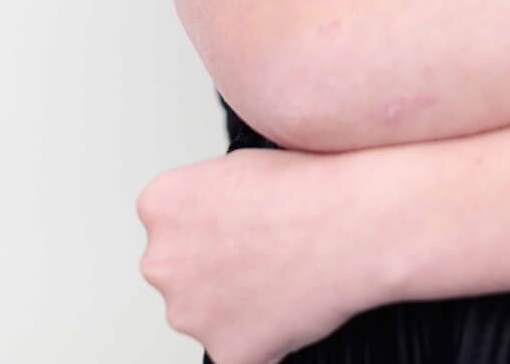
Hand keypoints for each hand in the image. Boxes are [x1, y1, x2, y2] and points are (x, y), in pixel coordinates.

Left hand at [136, 146, 376, 363]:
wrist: (350, 225)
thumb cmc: (306, 189)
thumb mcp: (235, 164)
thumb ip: (204, 198)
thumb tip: (212, 218)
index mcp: (159, 208)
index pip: (170, 229)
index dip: (209, 231)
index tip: (236, 232)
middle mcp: (161, 261)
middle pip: (181, 274)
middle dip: (214, 272)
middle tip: (262, 259)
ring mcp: (189, 312)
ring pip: (207, 315)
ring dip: (235, 307)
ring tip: (282, 281)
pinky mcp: (224, 352)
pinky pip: (240, 350)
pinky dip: (263, 340)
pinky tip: (291, 309)